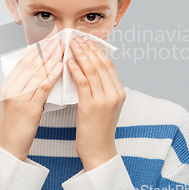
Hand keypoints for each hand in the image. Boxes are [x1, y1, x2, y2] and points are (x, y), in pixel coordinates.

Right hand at [0, 38, 64, 160]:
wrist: (8, 147)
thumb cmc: (12, 127)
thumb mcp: (9, 103)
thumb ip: (19, 88)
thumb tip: (32, 74)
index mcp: (5, 87)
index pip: (21, 63)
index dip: (35, 51)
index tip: (46, 42)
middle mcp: (10, 90)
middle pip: (30, 65)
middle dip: (44, 51)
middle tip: (56, 40)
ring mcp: (18, 98)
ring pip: (37, 73)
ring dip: (50, 59)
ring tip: (61, 49)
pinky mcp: (28, 108)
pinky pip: (42, 87)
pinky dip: (52, 75)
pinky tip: (60, 66)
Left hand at [67, 36, 125, 170]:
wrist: (99, 151)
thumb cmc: (98, 129)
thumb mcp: (106, 106)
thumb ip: (102, 89)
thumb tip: (90, 70)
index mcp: (119, 93)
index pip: (109, 65)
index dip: (97, 50)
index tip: (87, 41)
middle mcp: (115, 94)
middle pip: (101, 64)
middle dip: (88, 49)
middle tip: (77, 38)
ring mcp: (105, 100)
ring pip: (93, 70)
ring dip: (81, 55)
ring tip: (71, 45)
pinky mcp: (91, 107)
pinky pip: (83, 83)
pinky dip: (76, 70)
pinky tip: (69, 61)